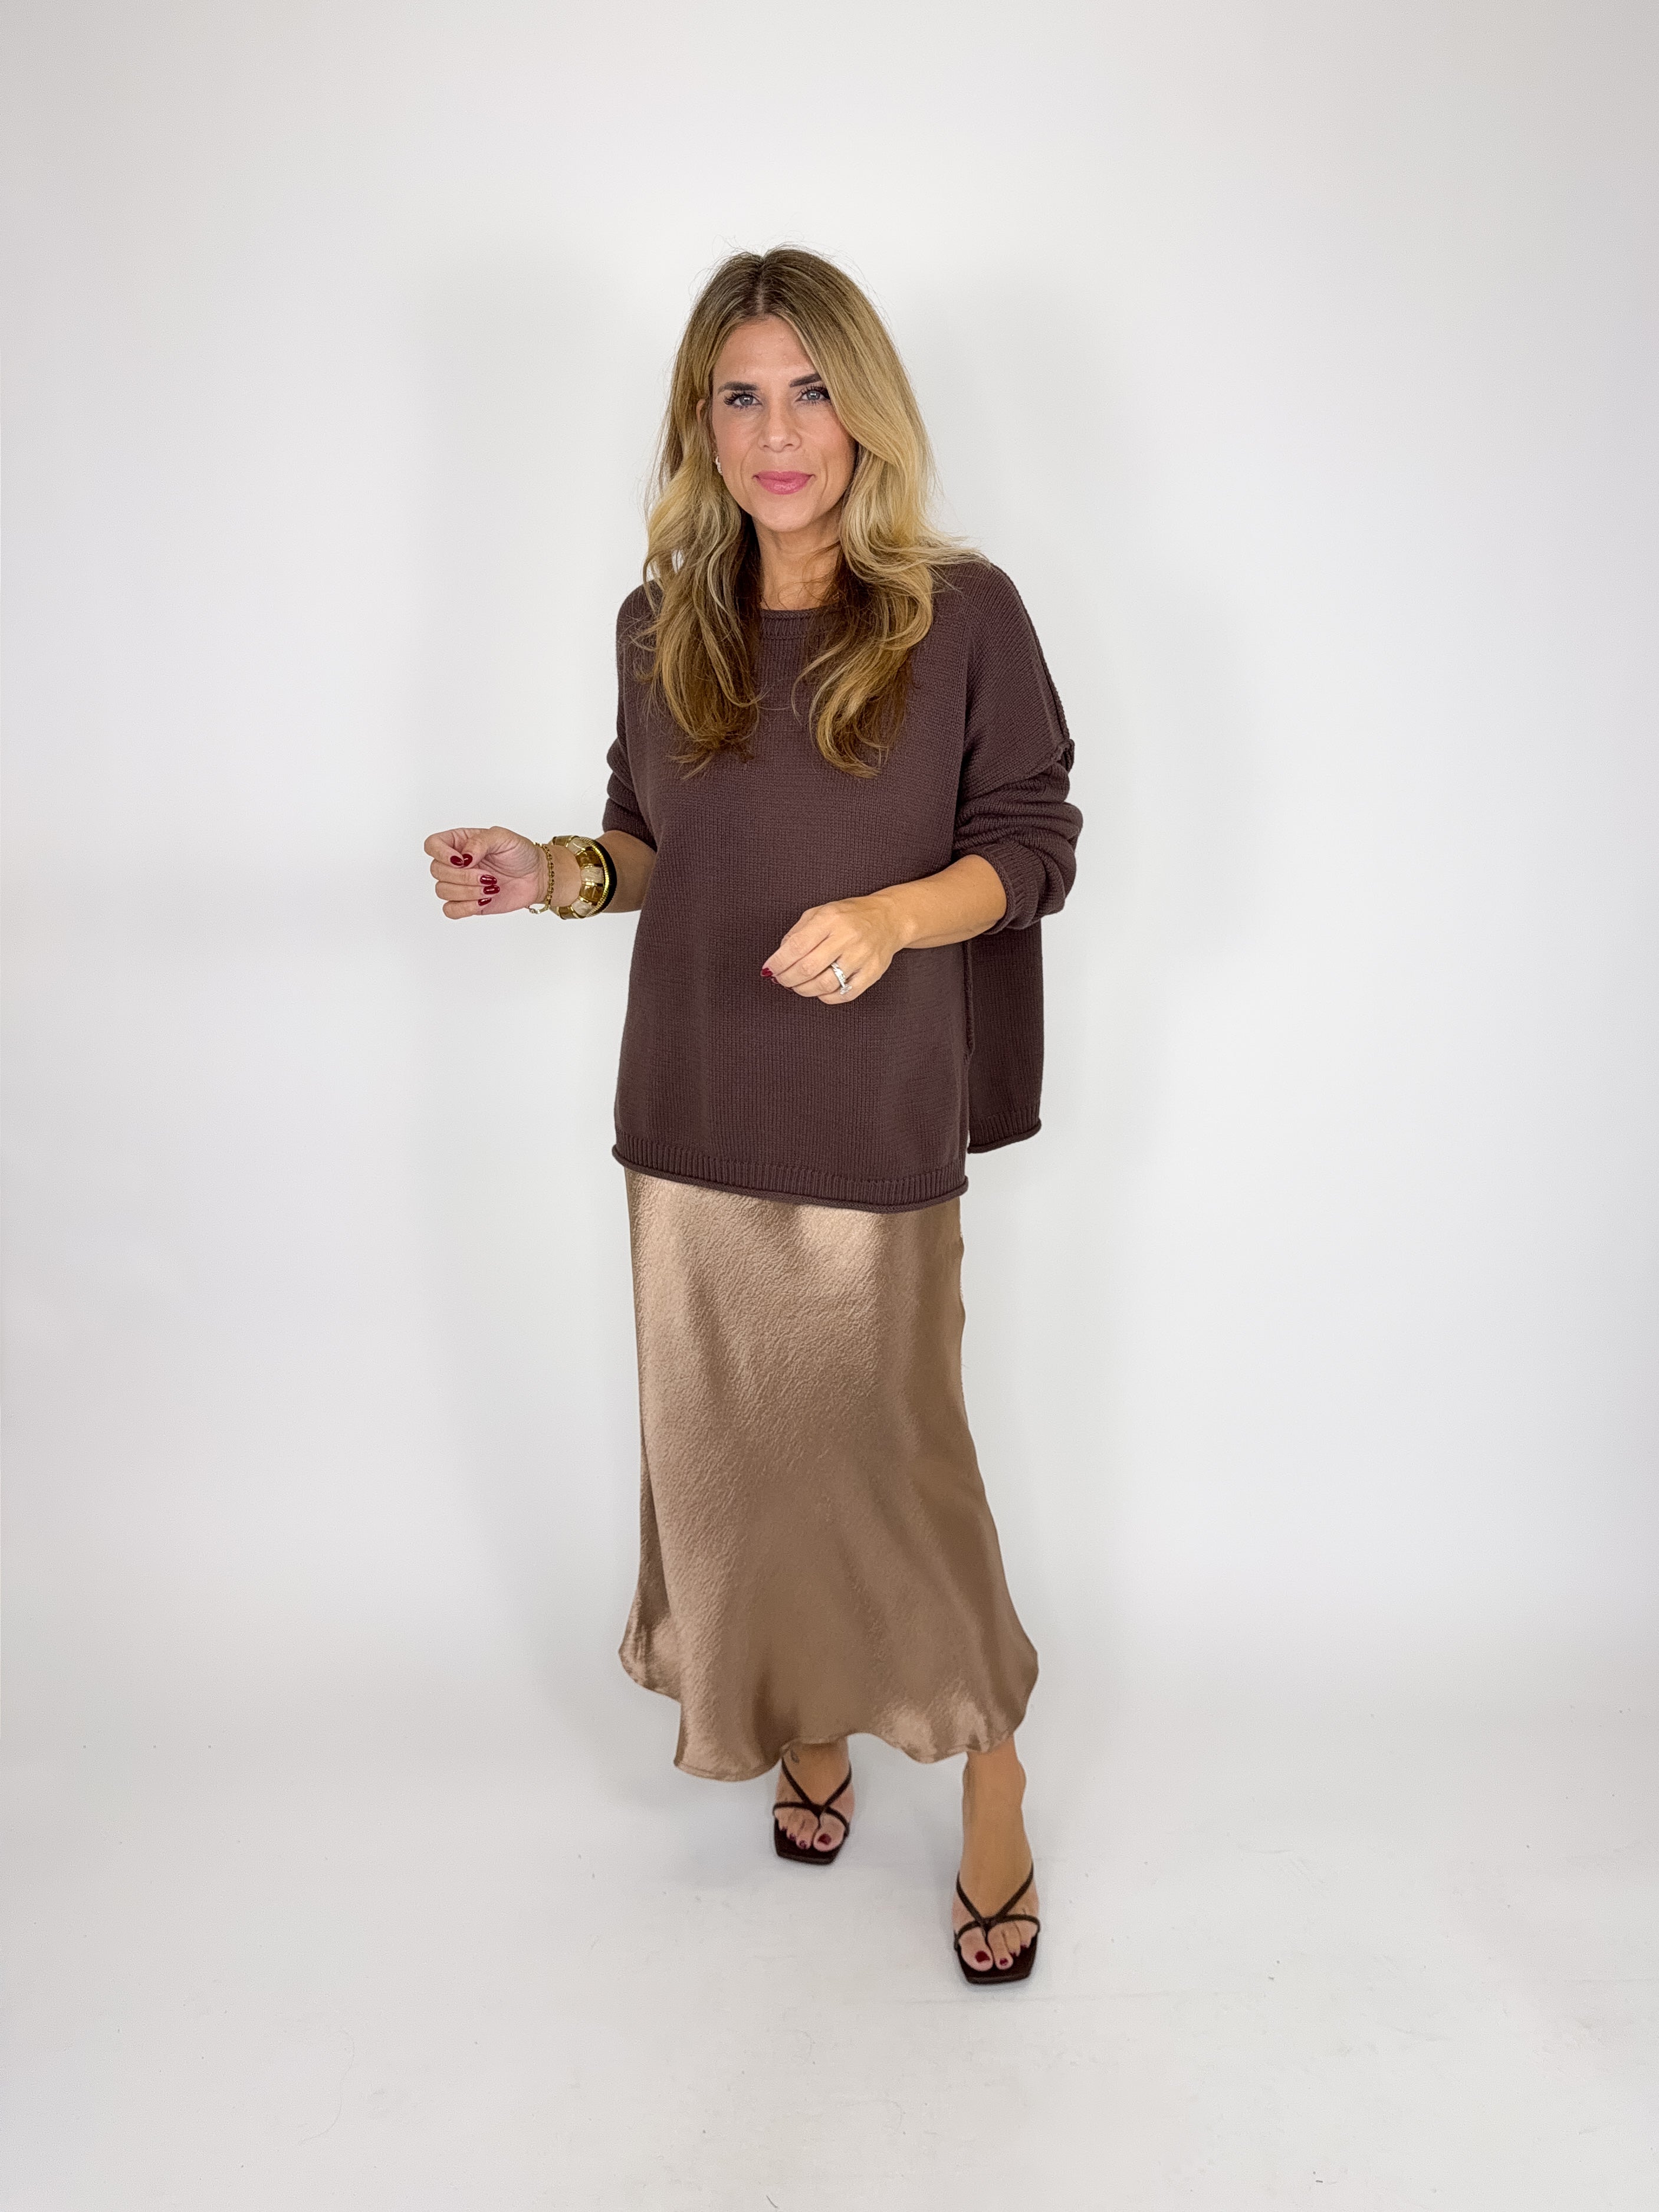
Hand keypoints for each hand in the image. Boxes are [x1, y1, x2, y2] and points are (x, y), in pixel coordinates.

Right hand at [423, 826, 554, 917]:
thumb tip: (464, 857)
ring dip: (467, 891)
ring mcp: (460, 884)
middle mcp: (456, 863)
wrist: (537, 876)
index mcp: (459, 842)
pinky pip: (450, 910)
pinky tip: (483, 901)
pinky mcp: (467, 903)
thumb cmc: (520, 853)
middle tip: (488, 876)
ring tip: (491, 887)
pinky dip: (464, 907)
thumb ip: (480, 842)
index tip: (461, 861)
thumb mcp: (503, 837)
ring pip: (442, 890)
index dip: (441, 854)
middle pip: (436, 870)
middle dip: (463, 876)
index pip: (432, 845)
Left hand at [762, 894, 908, 1004]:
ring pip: (825, 984)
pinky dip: (827, 997)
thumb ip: (798, 932)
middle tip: (781, 980)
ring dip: (804, 990)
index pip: (796, 946)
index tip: (769, 969)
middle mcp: (847, 937)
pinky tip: (819, 991)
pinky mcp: (873, 972)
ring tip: (798, 986)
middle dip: (788, 979)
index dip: (778, 962)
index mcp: (830, 919)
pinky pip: (845, 994)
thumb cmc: (851, 916)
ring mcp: (862, 956)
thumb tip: (779, 957)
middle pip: (808, 968)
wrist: (889, 919)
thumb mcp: (821, 912)